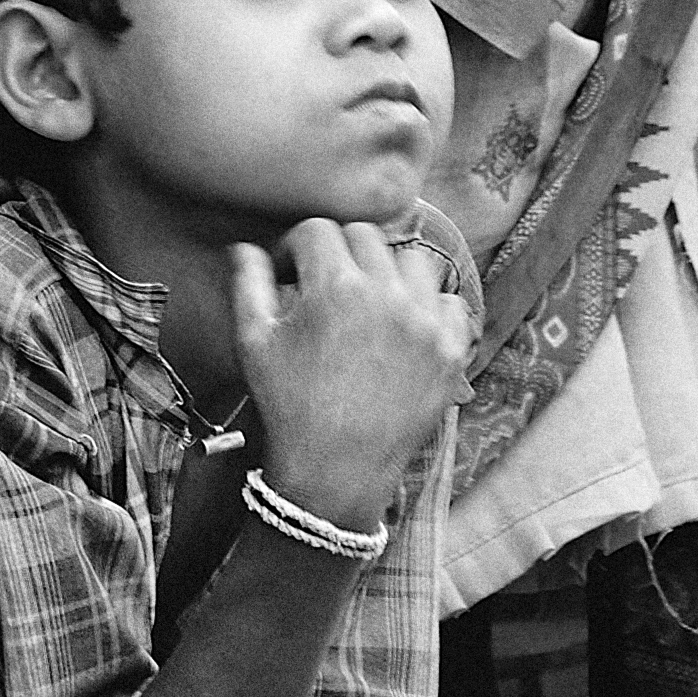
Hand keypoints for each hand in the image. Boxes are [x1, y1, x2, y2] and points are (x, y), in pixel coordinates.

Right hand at [233, 219, 468, 530]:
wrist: (337, 466)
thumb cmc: (288, 403)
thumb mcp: (252, 340)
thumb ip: (248, 283)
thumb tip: (246, 247)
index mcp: (334, 287)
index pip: (316, 230)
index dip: (293, 247)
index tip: (287, 272)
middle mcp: (387, 294)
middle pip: (365, 236)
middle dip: (337, 252)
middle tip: (323, 285)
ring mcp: (426, 321)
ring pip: (412, 261)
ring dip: (386, 271)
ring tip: (368, 300)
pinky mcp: (451, 349)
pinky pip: (450, 302)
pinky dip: (428, 305)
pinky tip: (403, 324)